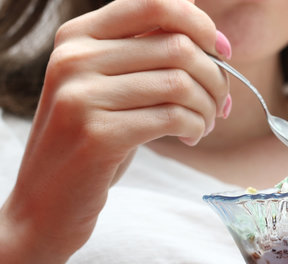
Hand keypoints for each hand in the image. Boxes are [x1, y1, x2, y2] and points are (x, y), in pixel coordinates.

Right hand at [3, 0, 229, 255]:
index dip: (201, 24)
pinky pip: (174, 117)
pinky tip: (192, 137)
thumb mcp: (109, 86)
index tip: (223, 52)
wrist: (46, 202)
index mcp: (79, 37)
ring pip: (180, 83)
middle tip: (221, 104)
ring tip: (205, 124)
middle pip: (177, 47)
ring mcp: (82, 97)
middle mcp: (75, 59)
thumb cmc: (92, 140)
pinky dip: (196, 126)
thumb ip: (145, 56)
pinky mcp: (99, 135)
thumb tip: (210, 34)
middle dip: (215, 78)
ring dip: (208, 107)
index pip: (156, 4)